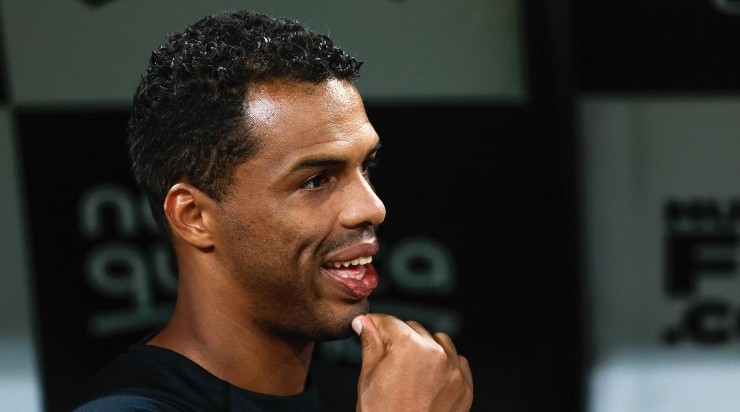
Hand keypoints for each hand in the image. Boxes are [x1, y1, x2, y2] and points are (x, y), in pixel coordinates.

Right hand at [352, 313, 472, 410]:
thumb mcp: (368, 377)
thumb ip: (370, 343)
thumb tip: (364, 323)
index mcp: (409, 346)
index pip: (389, 321)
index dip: (375, 324)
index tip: (369, 327)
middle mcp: (436, 353)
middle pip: (412, 328)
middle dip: (398, 338)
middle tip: (386, 356)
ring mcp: (454, 370)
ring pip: (437, 340)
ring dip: (424, 347)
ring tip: (409, 368)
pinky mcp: (465, 386)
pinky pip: (456, 360)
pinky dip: (443, 363)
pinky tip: (428, 377)